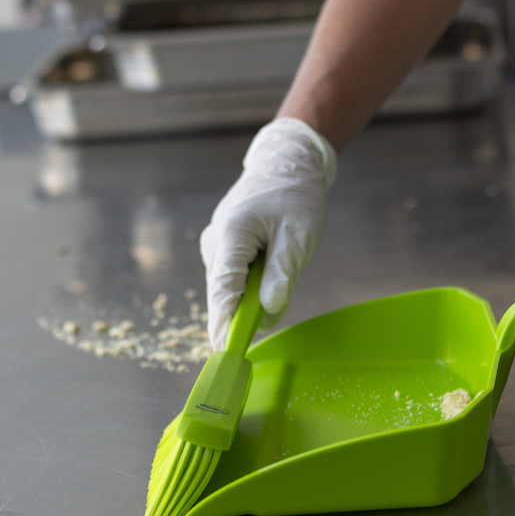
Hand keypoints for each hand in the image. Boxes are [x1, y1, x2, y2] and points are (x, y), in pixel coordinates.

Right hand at [200, 118, 336, 350]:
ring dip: (255, 293)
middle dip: (246, 311)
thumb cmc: (294, 195)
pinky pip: (235, 277)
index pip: (222, 290)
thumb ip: (283, 273)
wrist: (285, 163)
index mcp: (231, 236)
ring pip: (230, 287)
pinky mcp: (223, 248)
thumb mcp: (299, 235)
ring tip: (284, 261)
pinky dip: (253, 282)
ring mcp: (216, 245)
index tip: (225, 352)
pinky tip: (274, 261)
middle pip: (223, 293)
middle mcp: (215, 243)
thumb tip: (268, 310)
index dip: (224, 324)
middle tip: (276, 306)